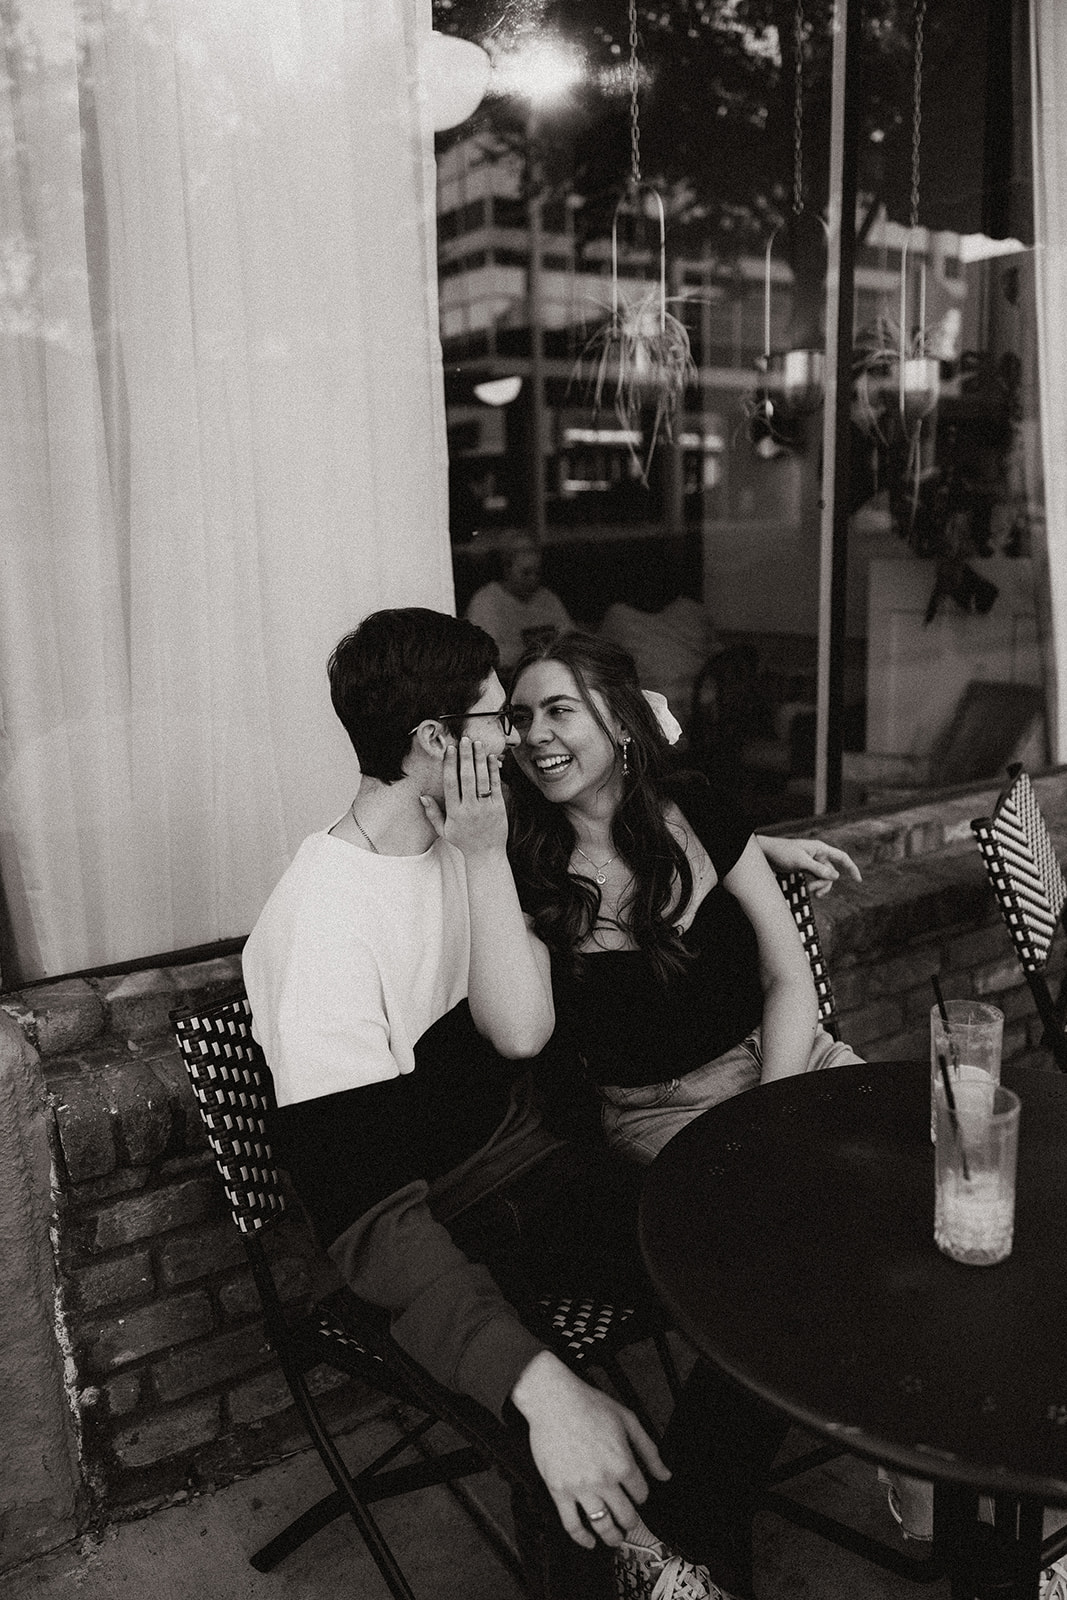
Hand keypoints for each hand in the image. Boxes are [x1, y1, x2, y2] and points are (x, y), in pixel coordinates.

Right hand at [420, 737, 507, 857]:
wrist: (486, 854)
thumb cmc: (464, 841)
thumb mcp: (443, 830)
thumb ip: (433, 813)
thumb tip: (422, 797)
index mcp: (455, 812)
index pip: (451, 783)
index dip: (450, 764)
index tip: (450, 750)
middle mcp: (470, 808)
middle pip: (467, 777)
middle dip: (465, 756)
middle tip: (464, 740)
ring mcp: (486, 807)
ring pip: (482, 778)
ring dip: (479, 759)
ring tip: (477, 743)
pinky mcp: (499, 807)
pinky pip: (496, 785)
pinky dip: (493, 770)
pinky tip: (491, 757)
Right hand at [510, 1352, 669, 1548]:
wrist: (553, 1400)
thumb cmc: (589, 1404)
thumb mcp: (627, 1420)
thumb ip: (649, 1450)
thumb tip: (666, 1475)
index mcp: (623, 1463)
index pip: (642, 1494)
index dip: (641, 1495)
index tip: (636, 1493)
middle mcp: (604, 1480)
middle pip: (626, 1516)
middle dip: (631, 1522)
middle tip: (629, 1523)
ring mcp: (580, 1488)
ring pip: (602, 1526)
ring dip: (612, 1537)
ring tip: (615, 1539)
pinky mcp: (558, 1491)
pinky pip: (571, 1524)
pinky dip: (581, 1539)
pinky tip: (589, 1542)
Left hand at [761, 836, 861, 897]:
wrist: (766, 854)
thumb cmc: (782, 853)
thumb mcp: (801, 862)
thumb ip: (818, 870)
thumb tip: (836, 876)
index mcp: (820, 848)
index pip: (842, 857)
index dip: (852, 868)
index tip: (858, 880)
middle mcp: (818, 854)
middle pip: (831, 872)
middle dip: (825, 883)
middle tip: (812, 890)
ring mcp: (812, 862)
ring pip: (824, 877)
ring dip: (820, 886)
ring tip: (810, 892)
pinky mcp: (805, 868)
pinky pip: (816, 878)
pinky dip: (815, 885)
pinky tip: (811, 892)